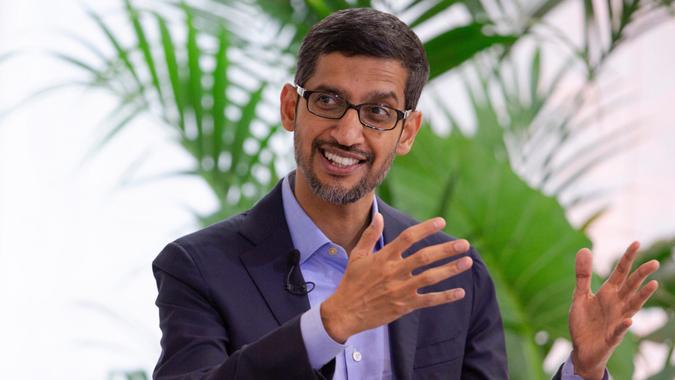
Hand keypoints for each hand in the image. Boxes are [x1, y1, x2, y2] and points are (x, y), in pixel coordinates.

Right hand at [320, 213, 471, 342]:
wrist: (345, 312)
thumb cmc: (351, 282)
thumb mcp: (357, 256)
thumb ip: (370, 235)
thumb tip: (378, 216)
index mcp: (383, 257)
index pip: (408, 238)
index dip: (426, 228)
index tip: (442, 222)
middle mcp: (393, 272)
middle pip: (424, 257)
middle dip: (446, 250)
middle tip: (464, 244)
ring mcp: (400, 289)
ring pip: (430, 277)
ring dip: (450, 269)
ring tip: (467, 262)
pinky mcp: (404, 305)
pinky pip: (428, 300)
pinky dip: (445, 296)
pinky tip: (460, 292)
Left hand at [569, 241, 659, 379]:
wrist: (581, 349)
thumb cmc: (583, 322)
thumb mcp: (579, 296)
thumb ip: (582, 275)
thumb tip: (584, 249)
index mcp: (608, 293)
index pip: (620, 273)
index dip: (627, 258)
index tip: (636, 242)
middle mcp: (616, 305)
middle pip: (631, 287)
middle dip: (641, 275)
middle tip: (654, 262)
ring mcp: (616, 320)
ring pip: (632, 306)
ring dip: (642, 296)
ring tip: (653, 284)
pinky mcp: (611, 337)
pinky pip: (618, 331)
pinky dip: (623, 326)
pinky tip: (628, 321)